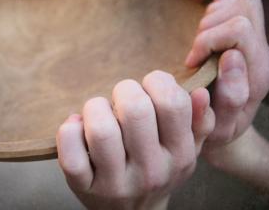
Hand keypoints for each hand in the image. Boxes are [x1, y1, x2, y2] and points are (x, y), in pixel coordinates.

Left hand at [56, 71, 214, 209]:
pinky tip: (77, 128)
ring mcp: (116, 183)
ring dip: (96, 108)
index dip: (157, 81)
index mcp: (179, 155)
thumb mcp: (184, 149)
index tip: (149, 88)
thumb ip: (198, 121)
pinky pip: (71, 154)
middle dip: (124, 90)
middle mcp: (151, 171)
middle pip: (135, 109)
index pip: (173, 103)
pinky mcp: (85, 187)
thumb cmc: (156, 170)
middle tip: (121, 99)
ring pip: (101, 129)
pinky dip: (69, 132)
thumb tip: (199, 92)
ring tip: (100, 113)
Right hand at [185, 0, 268, 149]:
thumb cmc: (212, 130)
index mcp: (257, 76)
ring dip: (213, 17)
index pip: (239, 30)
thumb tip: (231, 58)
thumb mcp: (214, 128)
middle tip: (194, 51)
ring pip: (244, 0)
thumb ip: (226, 100)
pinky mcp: (250, 34)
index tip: (190, 64)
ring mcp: (259, 43)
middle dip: (209, 26)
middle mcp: (263, 56)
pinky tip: (208, 22)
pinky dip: (222, 4)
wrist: (222, 128)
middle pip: (245, 9)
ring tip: (199, 43)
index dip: (207, 41)